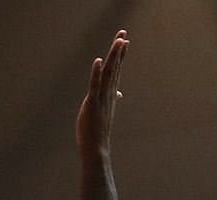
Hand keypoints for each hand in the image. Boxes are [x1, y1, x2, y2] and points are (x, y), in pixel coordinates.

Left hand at [76, 31, 128, 154]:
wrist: (96, 148)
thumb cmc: (98, 131)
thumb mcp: (105, 110)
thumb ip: (112, 99)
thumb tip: (119, 93)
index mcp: (110, 94)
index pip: (116, 71)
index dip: (120, 55)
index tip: (124, 41)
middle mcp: (109, 94)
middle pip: (115, 68)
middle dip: (119, 50)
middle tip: (123, 33)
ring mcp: (102, 98)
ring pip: (108, 74)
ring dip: (113, 57)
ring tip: (119, 41)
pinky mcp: (92, 104)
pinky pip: (95, 86)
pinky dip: (96, 73)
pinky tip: (98, 61)